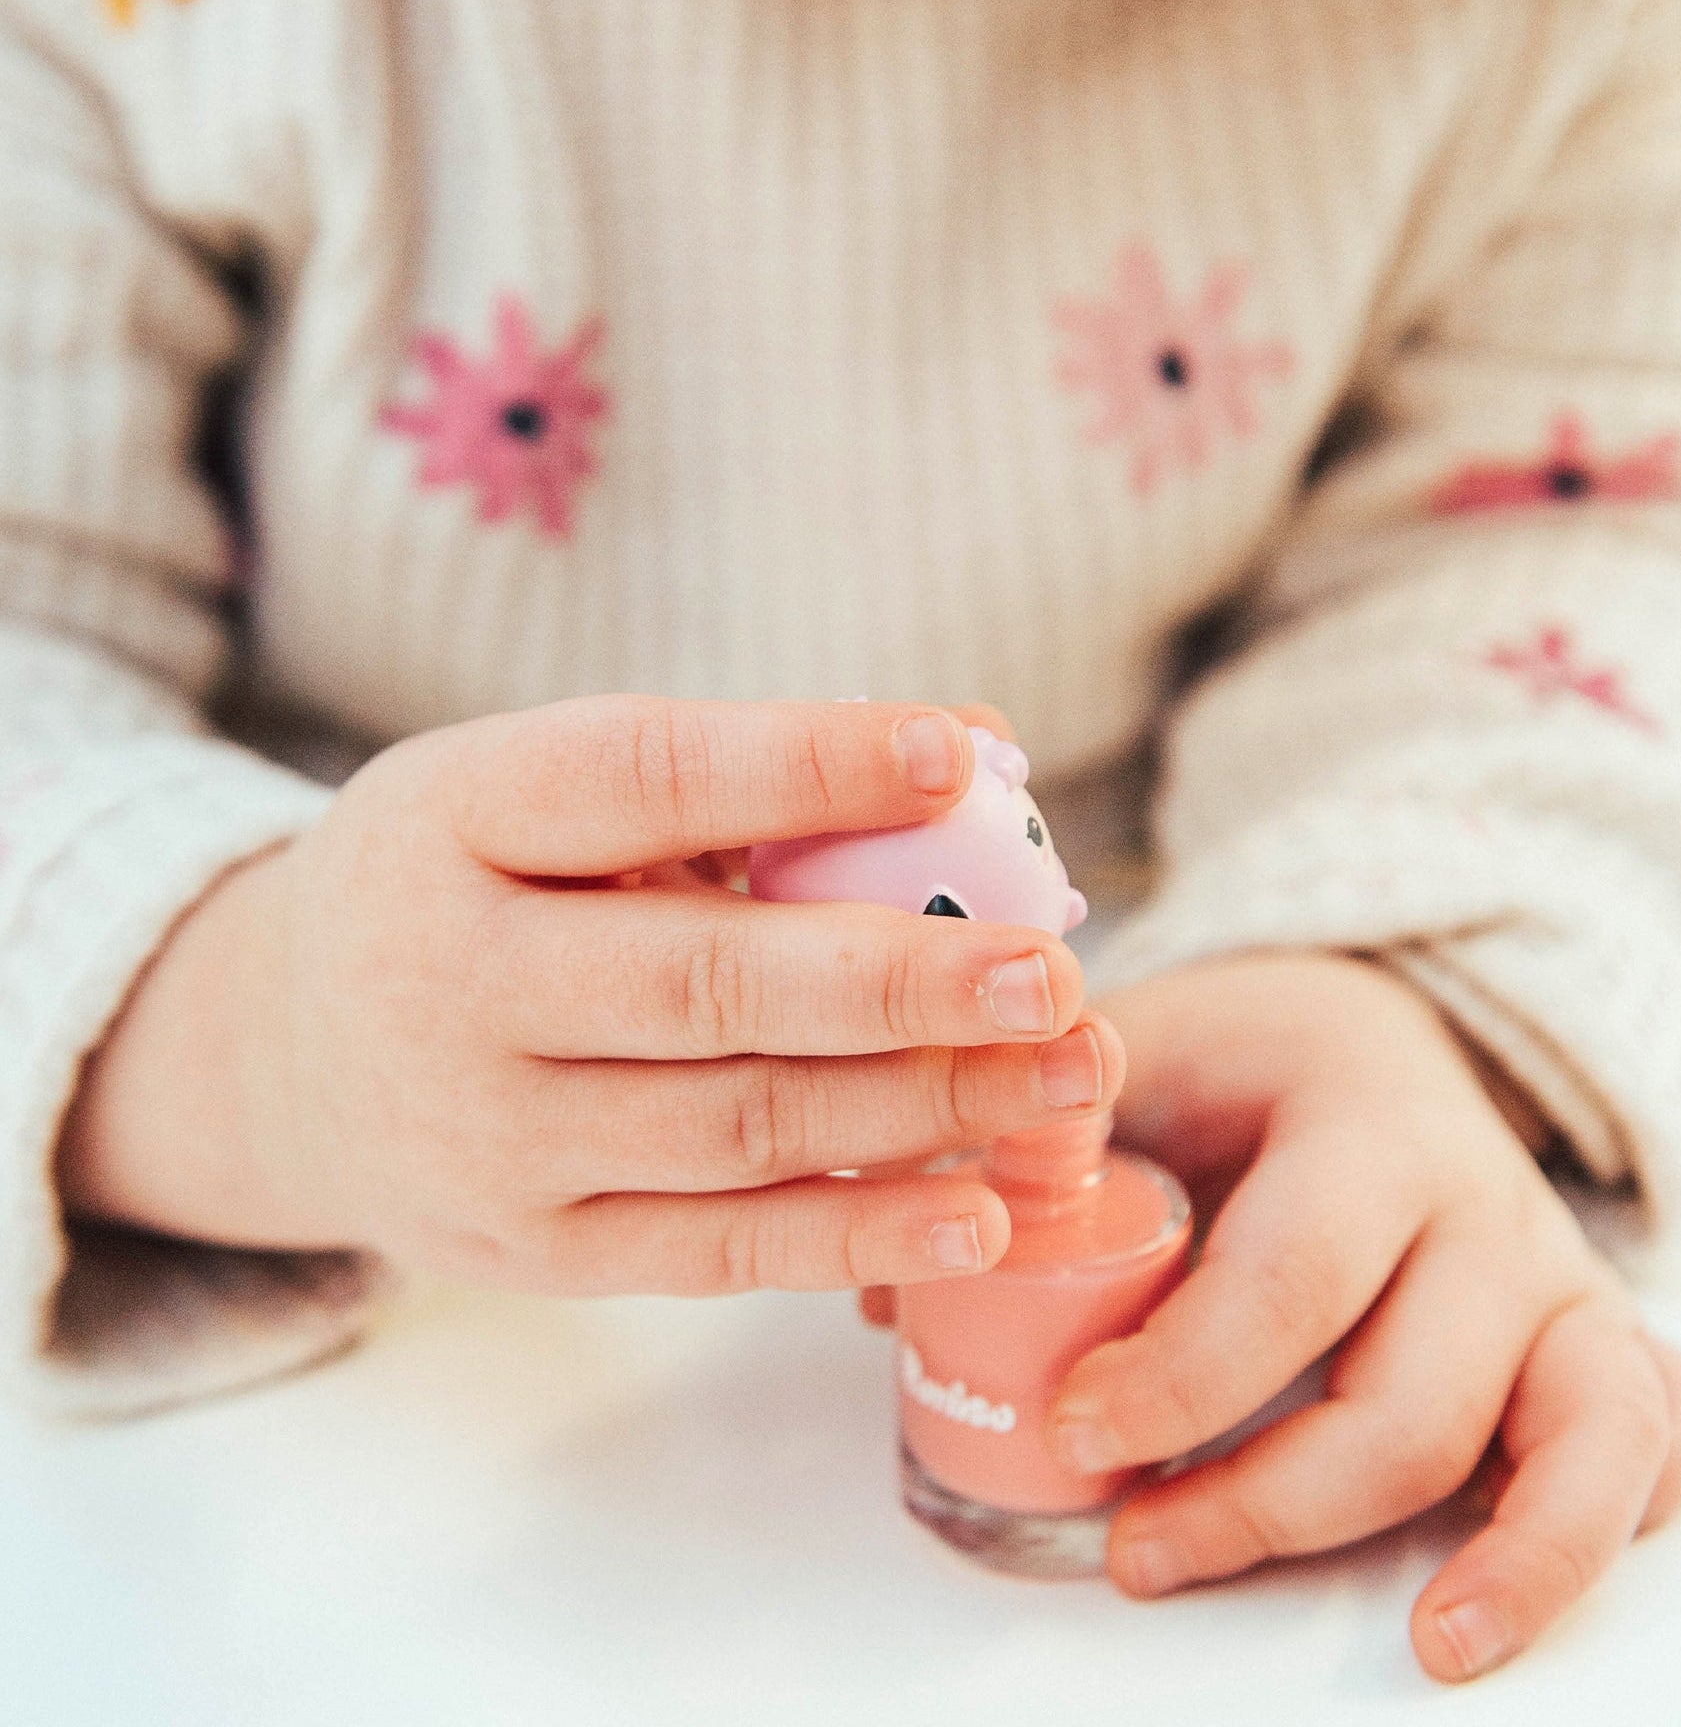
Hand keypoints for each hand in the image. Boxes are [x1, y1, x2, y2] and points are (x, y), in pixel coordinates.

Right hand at [58, 697, 1123, 1294]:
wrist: (293, 1049)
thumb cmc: (476, 878)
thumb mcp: (548, 785)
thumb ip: (746, 771)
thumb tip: (981, 747)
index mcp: (460, 818)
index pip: (643, 778)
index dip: (804, 766)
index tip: (957, 756)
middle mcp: (451, 981)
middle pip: (703, 983)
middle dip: (899, 981)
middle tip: (1053, 970)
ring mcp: (487, 1135)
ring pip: (735, 1124)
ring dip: (920, 1105)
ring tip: (1067, 1072)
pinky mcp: (530, 1251)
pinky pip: (716, 1250)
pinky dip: (858, 1233)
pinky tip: (985, 1213)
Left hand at [1053, 953, 1680, 1682]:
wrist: (1364, 1026)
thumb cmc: (1240, 1061)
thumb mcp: (1135, 1055)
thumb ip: (1032, 1143)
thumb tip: (911, 1277)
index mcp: (1368, 1121)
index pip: (1295, 1273)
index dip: (1186, 1376)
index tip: (1073, 1430)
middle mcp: (1487, 1204)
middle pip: (1418, 1396)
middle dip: (1270, 1500)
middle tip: (1133, 1544)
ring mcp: (1560, 1275)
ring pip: (1588, 1432)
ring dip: (1520, 1557)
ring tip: (1433, 1651)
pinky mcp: (1600, 1336)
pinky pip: (1665, 1430)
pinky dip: (1618, 1513)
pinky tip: (1521, 1579)